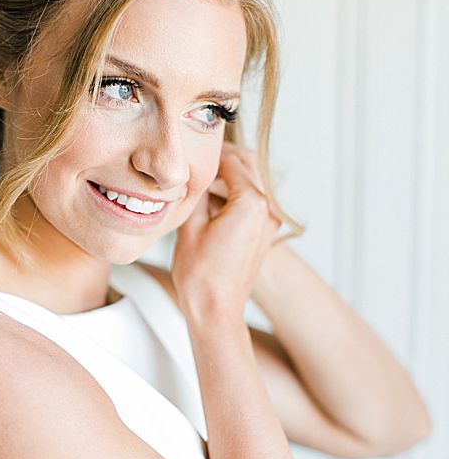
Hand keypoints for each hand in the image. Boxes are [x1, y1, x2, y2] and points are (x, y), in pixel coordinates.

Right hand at [171, 143, 281, 319]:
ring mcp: (269, 220)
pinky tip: (210, 196)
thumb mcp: (189, 226)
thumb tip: (195, 173)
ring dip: (229, 173)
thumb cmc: (201, 277)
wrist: (216, 309)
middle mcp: (267, 209)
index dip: (209, 152)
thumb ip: (197, 192)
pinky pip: (252, 198)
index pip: (231, 160)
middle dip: (223, 157)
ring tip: (200, 176)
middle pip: (249, 165)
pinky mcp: (263, 230)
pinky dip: (234, 190)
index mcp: (251, 203)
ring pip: (252, 180)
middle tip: (197, 157)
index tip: (190, 149)